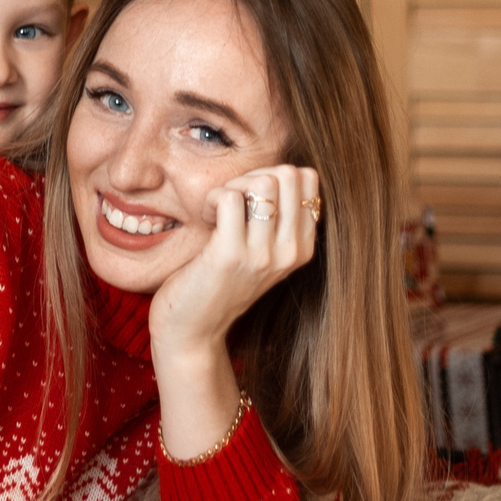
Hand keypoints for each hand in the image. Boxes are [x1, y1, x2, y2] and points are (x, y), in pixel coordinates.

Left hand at [148, 164, 321, 364]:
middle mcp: (291, 252)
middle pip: (288, 174)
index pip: (307, 178)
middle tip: (231, 200)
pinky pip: (228, 196)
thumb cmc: (219, 282)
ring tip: (218, 210)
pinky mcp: (230, 255)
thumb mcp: (260, 252)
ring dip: (232, 185)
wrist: (193, 330)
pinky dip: (211, 198)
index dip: (272, 175)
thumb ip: (277, 219)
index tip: (250, 199)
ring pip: (262, 181)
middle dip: (253, 175)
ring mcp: (264, 255)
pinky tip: (206, 219)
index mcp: (303, 248)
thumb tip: (282, 170)